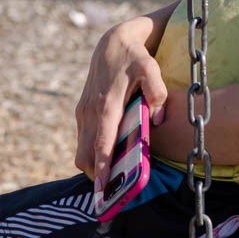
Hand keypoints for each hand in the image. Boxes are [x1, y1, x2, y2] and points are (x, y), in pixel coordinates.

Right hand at [73, 18, 168, 188]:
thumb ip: (157, 91)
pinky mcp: (82, 113)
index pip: (101, 144)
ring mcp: (83, 113)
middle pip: (85, 155)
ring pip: (81, 151)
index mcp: (106, 106)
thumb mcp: (151, 68)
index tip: (102, 190)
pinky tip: (108, 160)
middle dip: (95, 176)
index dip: (101, 169)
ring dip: (92, 167)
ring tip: (112, 182)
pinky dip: (91, 154)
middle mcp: (90, 112)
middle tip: (112, 194)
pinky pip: (83, 142)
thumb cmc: (135, 58)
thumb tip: (157, 117)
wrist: (113, 43)